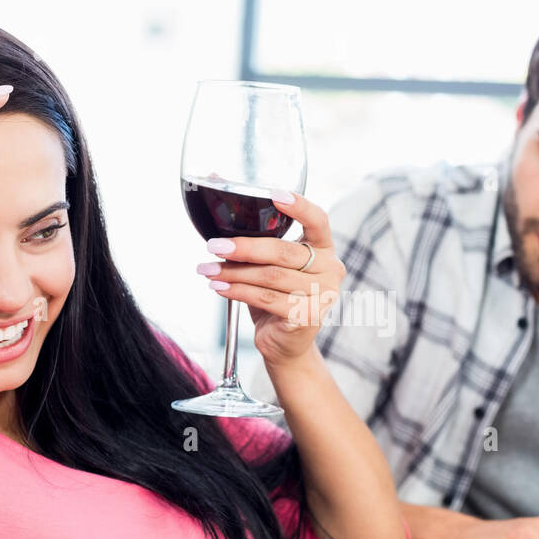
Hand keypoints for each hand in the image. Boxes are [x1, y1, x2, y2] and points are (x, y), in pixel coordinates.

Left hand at [198, 190, 345, 366]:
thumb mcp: (271, 267)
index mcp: (324, 249)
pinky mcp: (308, 317)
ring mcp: (323, 295)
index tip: (274, 195)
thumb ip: (257, 243)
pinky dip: (237, 291)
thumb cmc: (276, 298)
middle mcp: (330, 270)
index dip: (299, 206)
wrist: (285, 344)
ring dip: (233, 272)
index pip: (318, 221)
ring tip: (208, 270)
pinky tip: (219, 288)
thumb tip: (219, 211)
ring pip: (270, 276)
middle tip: (214, 245)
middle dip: (244, 247)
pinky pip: (265, 298)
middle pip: (283, 251)